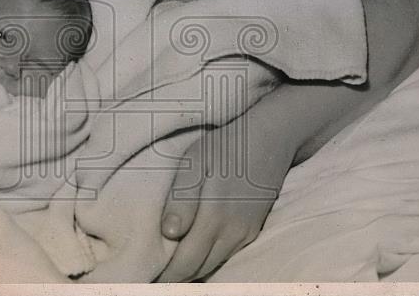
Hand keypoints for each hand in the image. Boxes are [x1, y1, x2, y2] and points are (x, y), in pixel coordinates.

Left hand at [156, 123, 292, 281]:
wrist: (269, 139)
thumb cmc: (224, 146)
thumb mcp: (195, 162)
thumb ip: (182, 199)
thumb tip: (169, 234)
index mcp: (213, 217)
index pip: (185, 263)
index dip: (166, 276)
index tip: (149, 279)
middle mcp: (231, 233)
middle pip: (199, 269)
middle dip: (177, 277)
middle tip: (155, 278)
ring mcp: (244, 234)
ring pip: (214, 265)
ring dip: (193, 271)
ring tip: (171, 270)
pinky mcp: (253, 230)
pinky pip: (227, 255)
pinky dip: (209, 260)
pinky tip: (196, 253)